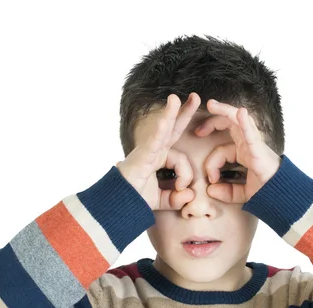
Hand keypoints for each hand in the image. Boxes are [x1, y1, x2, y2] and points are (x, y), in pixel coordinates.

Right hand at [116, 93, 199, 210]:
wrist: (116, 205)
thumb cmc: (134, 199)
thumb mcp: (161, 200)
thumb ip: (176, 199)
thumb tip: (190, 194)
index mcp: (160, 159)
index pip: (182, 159)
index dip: (186, 175)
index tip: (181, 189)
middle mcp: (154, 151)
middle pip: (173, 129)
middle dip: (185, 113)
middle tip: (196, 97)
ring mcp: (147, 152)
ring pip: (163, 130)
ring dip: (171, 113)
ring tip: (176, 98)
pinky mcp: (141, 157)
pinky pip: (153, 142)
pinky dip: (158, 131)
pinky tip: (164, 120)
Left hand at [195, 100, 281, 203]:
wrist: (283, 197)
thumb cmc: (266, 192)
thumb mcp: (241, 193)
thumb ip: (226, 192)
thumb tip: (210, 190)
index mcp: (243, 152)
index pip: (222, 149)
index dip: (212, 162)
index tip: (210, 178)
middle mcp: (248, 144)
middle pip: (229, 124)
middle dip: (213, 121)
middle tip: (197, 128)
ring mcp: (254, 144)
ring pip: (239, 121)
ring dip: (225, 111)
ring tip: (212, 105)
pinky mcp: (260, 150)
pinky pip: (252, 134)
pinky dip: (245, 123)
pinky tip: (241, 113)